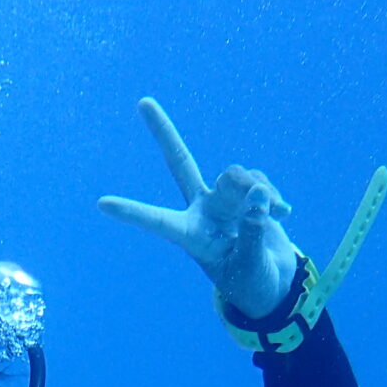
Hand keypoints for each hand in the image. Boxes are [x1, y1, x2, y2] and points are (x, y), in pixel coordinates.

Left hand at [99, 98, 300, 320]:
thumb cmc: (253, 284)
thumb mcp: (251, 267)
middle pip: (182, 162)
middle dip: (164, 132)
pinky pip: (258, 180)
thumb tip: (258, 195)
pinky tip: (283, 212)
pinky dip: (273, 195)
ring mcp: (223, 199)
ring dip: (258, 189)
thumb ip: (253, 232)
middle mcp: (202, 211)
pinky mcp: (248, 193)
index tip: (102, 204)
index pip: (159, 221)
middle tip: (143, 101)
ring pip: (235, 175)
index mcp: (191, 236)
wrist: (274, 283)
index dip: (133, 213)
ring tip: (276, 211)